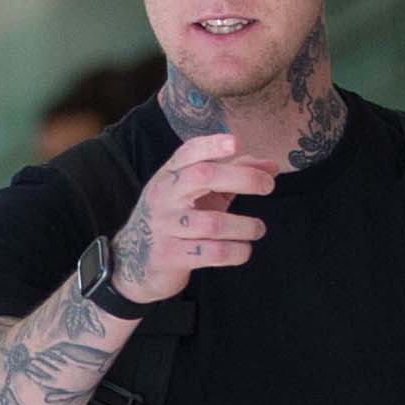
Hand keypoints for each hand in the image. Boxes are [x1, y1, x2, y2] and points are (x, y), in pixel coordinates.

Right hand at [108, 133, 278, 307]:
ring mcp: (165, 227)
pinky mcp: (170, 257)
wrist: (133, 261)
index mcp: (169, 176)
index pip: (188, 152)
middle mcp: (164, 197)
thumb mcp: (199, 194)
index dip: (212, 145)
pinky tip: (244, 250)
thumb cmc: (176, 220)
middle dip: (242, 178)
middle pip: (203, 176)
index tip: (235, 142)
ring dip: (244, 226)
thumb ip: (233, 176)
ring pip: (213, 223)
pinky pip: (211, 253)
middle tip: (268, 186)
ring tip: (258, 229)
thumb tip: (271, 167)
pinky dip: (235, 252)